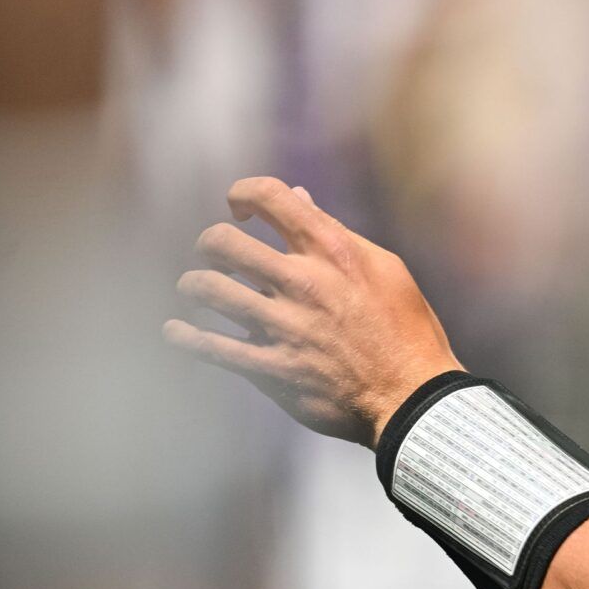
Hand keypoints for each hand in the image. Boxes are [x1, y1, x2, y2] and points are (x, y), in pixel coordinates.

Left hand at [165, 177, 460, 446]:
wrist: (410, 396)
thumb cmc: (405, 329)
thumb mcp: (385, 269)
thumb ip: (336, 233)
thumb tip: (299, 198)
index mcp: (334, 252)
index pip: (271, 196)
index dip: (244, 193)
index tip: (240, 208)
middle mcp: (303, 283)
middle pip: (221, 241)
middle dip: (211, 245)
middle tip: (218, 258)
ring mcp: (282, 327)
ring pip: (205, 289)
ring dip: (195, 287)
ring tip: (200, 291)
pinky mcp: (269, 369)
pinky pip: (206, 346)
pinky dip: (184, 336)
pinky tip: (177, 332)